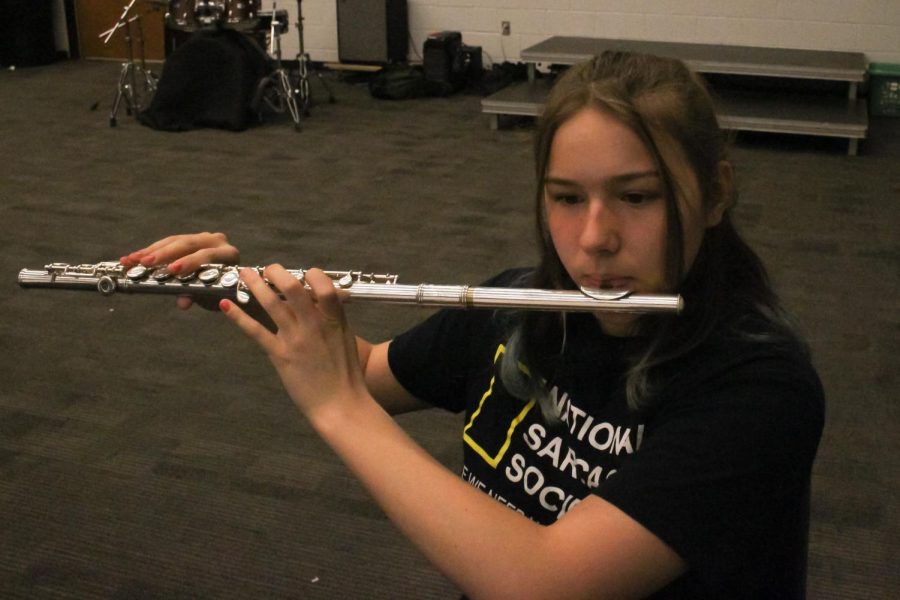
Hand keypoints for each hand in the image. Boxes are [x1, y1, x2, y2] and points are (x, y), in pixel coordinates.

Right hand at [121, 232, 239, 309]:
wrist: (228, 282)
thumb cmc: (222, 291)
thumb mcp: (212, 296)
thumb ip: (197, 296)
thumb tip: (182, 302)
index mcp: (228, 255)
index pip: (208, 255)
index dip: (190, 262)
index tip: (172, 270)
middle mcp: (217, 241)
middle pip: (188, 244)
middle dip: (164, 254)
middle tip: (144, 262)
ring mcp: (203, 237)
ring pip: (175, 240)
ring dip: (152, 251)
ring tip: (132, 260)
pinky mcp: (190, 238)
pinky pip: (169, 241)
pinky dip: (152, 250)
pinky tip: (135, 257)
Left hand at [219, 265, 368, 419]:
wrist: (340, 404)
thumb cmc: (346, 374)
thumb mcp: (345, 339)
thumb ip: (332, 319)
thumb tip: (321, 303)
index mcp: (334, 319)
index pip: (323, 284)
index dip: (310, 274)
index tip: (301, 274)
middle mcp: (314, 324)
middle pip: (292, 287)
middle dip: (276, 272)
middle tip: (268, 269)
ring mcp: (295, 339)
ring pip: (271, 303)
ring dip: (254, 285)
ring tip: (244, 273)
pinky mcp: (280, 355)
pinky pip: (256, 331)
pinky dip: (238, 316)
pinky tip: (226, 305)